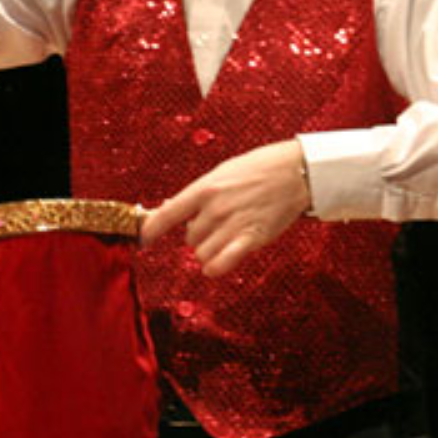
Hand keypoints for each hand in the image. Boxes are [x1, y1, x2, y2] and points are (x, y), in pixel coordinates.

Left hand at [140, 139, 311, 277]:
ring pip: (202, 254)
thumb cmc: (258, 169)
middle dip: (199, 236)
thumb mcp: (222, 173)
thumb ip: (198, 194)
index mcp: (205, 188)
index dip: (150, 230)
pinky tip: (218, 264)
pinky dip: (215, 267)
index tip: (142, 240)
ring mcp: (232, 224)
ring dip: (210, 251)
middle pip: (189, 239)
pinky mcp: (251, 238)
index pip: (167, 213)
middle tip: (217, 224)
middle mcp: (214, 207)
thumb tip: (169, 208)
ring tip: (226, 237)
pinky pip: (221, 264)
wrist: (296, 171)